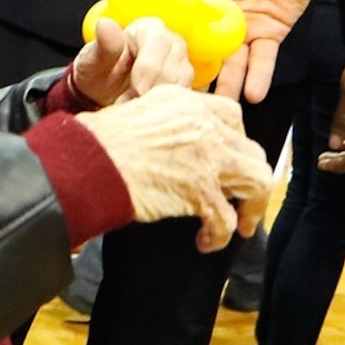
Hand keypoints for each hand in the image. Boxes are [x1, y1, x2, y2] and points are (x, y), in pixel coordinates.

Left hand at [70, 14, 196, 106]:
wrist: (102, 93)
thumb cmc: (100, 71)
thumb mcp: (93, 59)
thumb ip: (103, 44)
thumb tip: (104, 25)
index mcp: (150, 30)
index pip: (159, 43)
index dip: (149, 68)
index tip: (137, 89)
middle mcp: (172, 45)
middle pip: (177, 67)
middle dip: (153, 90)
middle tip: (130, 104)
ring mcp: (183, 68)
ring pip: (184, 86)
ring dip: (160, 104)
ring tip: (135, 109)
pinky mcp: (187, 89)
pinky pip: (187, 102)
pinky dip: (168, 113)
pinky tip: (149, 116)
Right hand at [75, 87, 274, 251]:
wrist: (87, 161)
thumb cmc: (97, 141)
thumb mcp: (136, 113)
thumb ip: (164, 124)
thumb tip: (172, 148)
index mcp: (186, 102)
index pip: (231, 115)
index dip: (235, 141)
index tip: (229, 160)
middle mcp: (203, 125)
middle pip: (251, 149)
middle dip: (249, 177)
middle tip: (239, 198)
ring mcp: (206, 157)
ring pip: (257, 179)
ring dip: (252, 207)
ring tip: (241, 225)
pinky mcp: (200, 190)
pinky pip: (226, 219)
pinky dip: (221, 235)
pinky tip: (206, 242)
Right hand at [124, 0, 344, 103]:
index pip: (172, 27)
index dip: (159, 47)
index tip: (142, 68)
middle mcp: (214, 19)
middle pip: (199, 53)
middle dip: (189, 77)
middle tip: (174, 102)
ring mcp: (241, 30)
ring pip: (230, 64)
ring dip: (225, 86)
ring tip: (213, 109)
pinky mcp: (269, 35)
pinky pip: (262, 60)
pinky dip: (259, 77)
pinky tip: (252, 95)